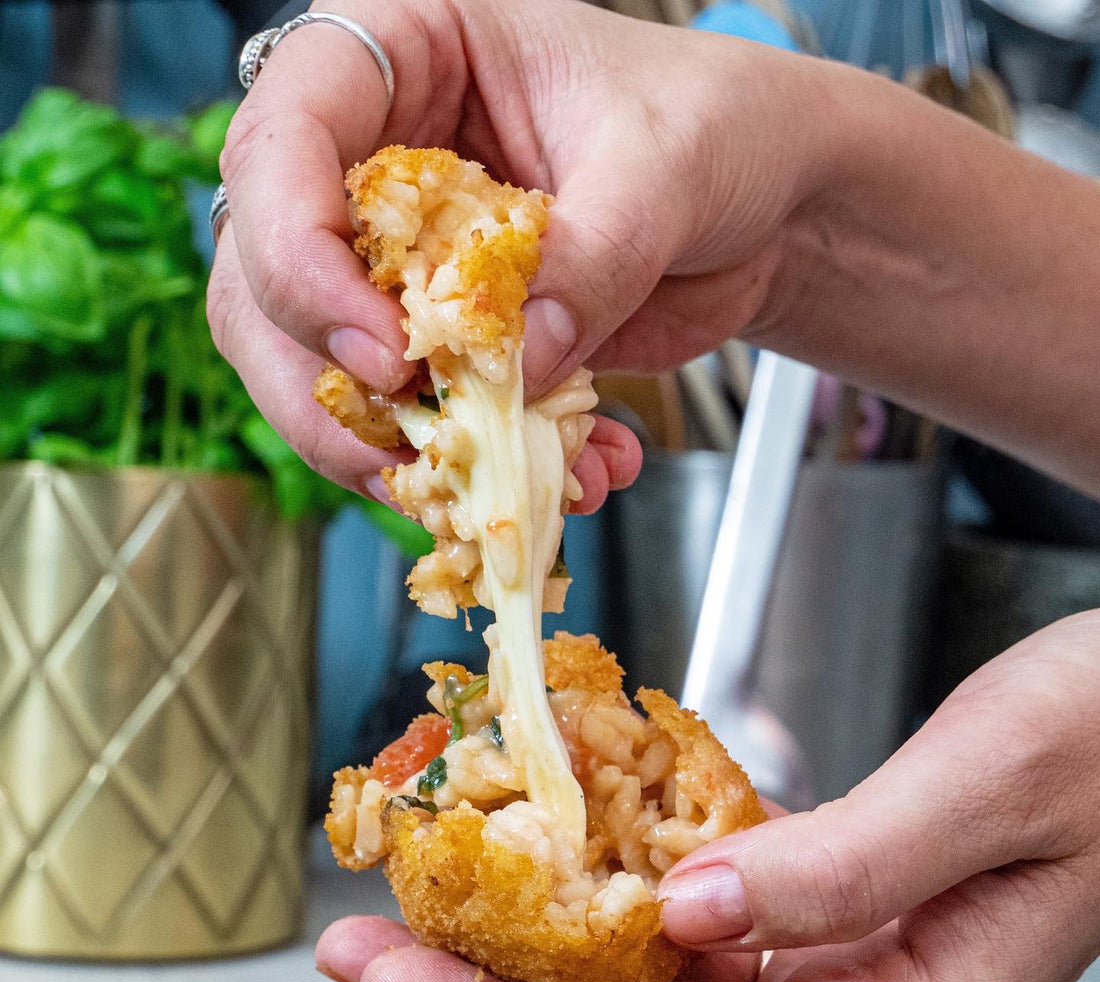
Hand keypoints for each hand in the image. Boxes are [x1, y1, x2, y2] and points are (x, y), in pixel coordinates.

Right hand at [207, 0, 826, 503]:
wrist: (761, 202)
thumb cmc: (711, 125)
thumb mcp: (664, 165)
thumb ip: (590, 256)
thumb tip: (521, 358)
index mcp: (400, 54)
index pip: (278, 145)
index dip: (297, 257)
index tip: (383, 349)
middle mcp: (372, 162)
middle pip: (261, 283)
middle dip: (328, 383)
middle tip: (416, 442)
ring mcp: (399, 261)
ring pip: (319, 374)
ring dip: (392, 452)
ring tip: (493, 483)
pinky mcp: (445, 343)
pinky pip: (414, 421)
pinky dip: (476, 470)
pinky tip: (576, 475)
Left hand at [316, 612, 1099, 981]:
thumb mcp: (987, 785)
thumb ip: (846, 865)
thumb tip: (684, 918)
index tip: (393, 977)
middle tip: (358, 949)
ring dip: (531, 958)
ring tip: (420, 909)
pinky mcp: (823, 933)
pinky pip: (689, 942)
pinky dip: (602, 910)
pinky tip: (539, 872)